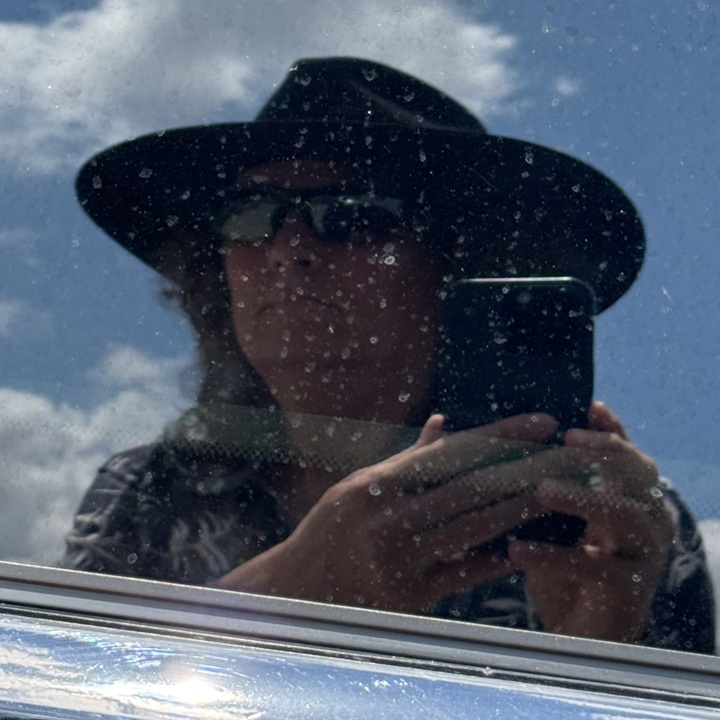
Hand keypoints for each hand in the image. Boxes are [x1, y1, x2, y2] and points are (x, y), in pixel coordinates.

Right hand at [216, 412, 558, 610]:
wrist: (303, 586)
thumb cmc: (334, 526)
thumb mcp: (361, 484)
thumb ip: (408, 459)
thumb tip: (443, 422)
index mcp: (379, 483)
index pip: (454, 451)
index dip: (502, 434)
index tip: (544, 421)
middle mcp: (391, 517)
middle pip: (475, 486)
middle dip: (527, 467)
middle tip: (569, 453)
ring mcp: (401, 558)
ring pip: (477, 527)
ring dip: (523, 507)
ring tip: (560, 489)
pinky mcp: (411, 594)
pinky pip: (466, 572)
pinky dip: (498, 556)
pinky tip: (528, 543)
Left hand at [507, 402, 674, 641]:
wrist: (577, 633)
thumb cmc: (561, 567)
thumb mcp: (552, 521)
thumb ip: (540, 483)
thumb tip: (508, 438)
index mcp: (628, 501)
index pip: (629, 456)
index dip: (612, 431)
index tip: (590, 408)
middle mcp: (646, 523)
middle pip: (640, 475)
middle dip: (607, 451)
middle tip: (568, 440)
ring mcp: (643, 556)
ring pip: (626, 515)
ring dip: (584, 498)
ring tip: (542, 491)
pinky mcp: (628, 591)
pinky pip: (595, 566)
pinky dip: (553, 555)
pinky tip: (517, 550)